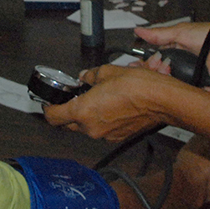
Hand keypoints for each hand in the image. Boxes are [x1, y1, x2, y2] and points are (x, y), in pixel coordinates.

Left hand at [43, 63, 188, 141]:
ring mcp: (105, 135)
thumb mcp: (107, 71)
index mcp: (83, 112)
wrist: (162, 101)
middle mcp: (91, 128)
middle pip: (69, 124)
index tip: (49, 101)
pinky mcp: (118, 137)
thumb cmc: (136, 85)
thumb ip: (90, 76)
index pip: (54, 117)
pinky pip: (102, 129)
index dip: (48, 108)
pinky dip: (101, 119)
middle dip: (68, 111)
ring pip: (86, 127)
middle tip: (75, 97)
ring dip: (87, 115)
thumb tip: (84, 78)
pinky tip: (111, 106)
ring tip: (97, 98)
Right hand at [134, 22, 209, 92]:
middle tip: (149, 66)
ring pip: (166, 85)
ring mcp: (186, 80)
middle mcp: (179, 67)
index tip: (133, 64)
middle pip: (157, 74)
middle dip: (149, 71)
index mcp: (174, 52)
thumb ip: (158, 35)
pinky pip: (180, 95)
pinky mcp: (195, 91)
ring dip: (161, 79)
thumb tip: (138, 31)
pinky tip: (168, 85)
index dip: (143, 63)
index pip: (153, 60)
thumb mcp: (179, 32)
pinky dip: (173, 91)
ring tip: (162, 71)